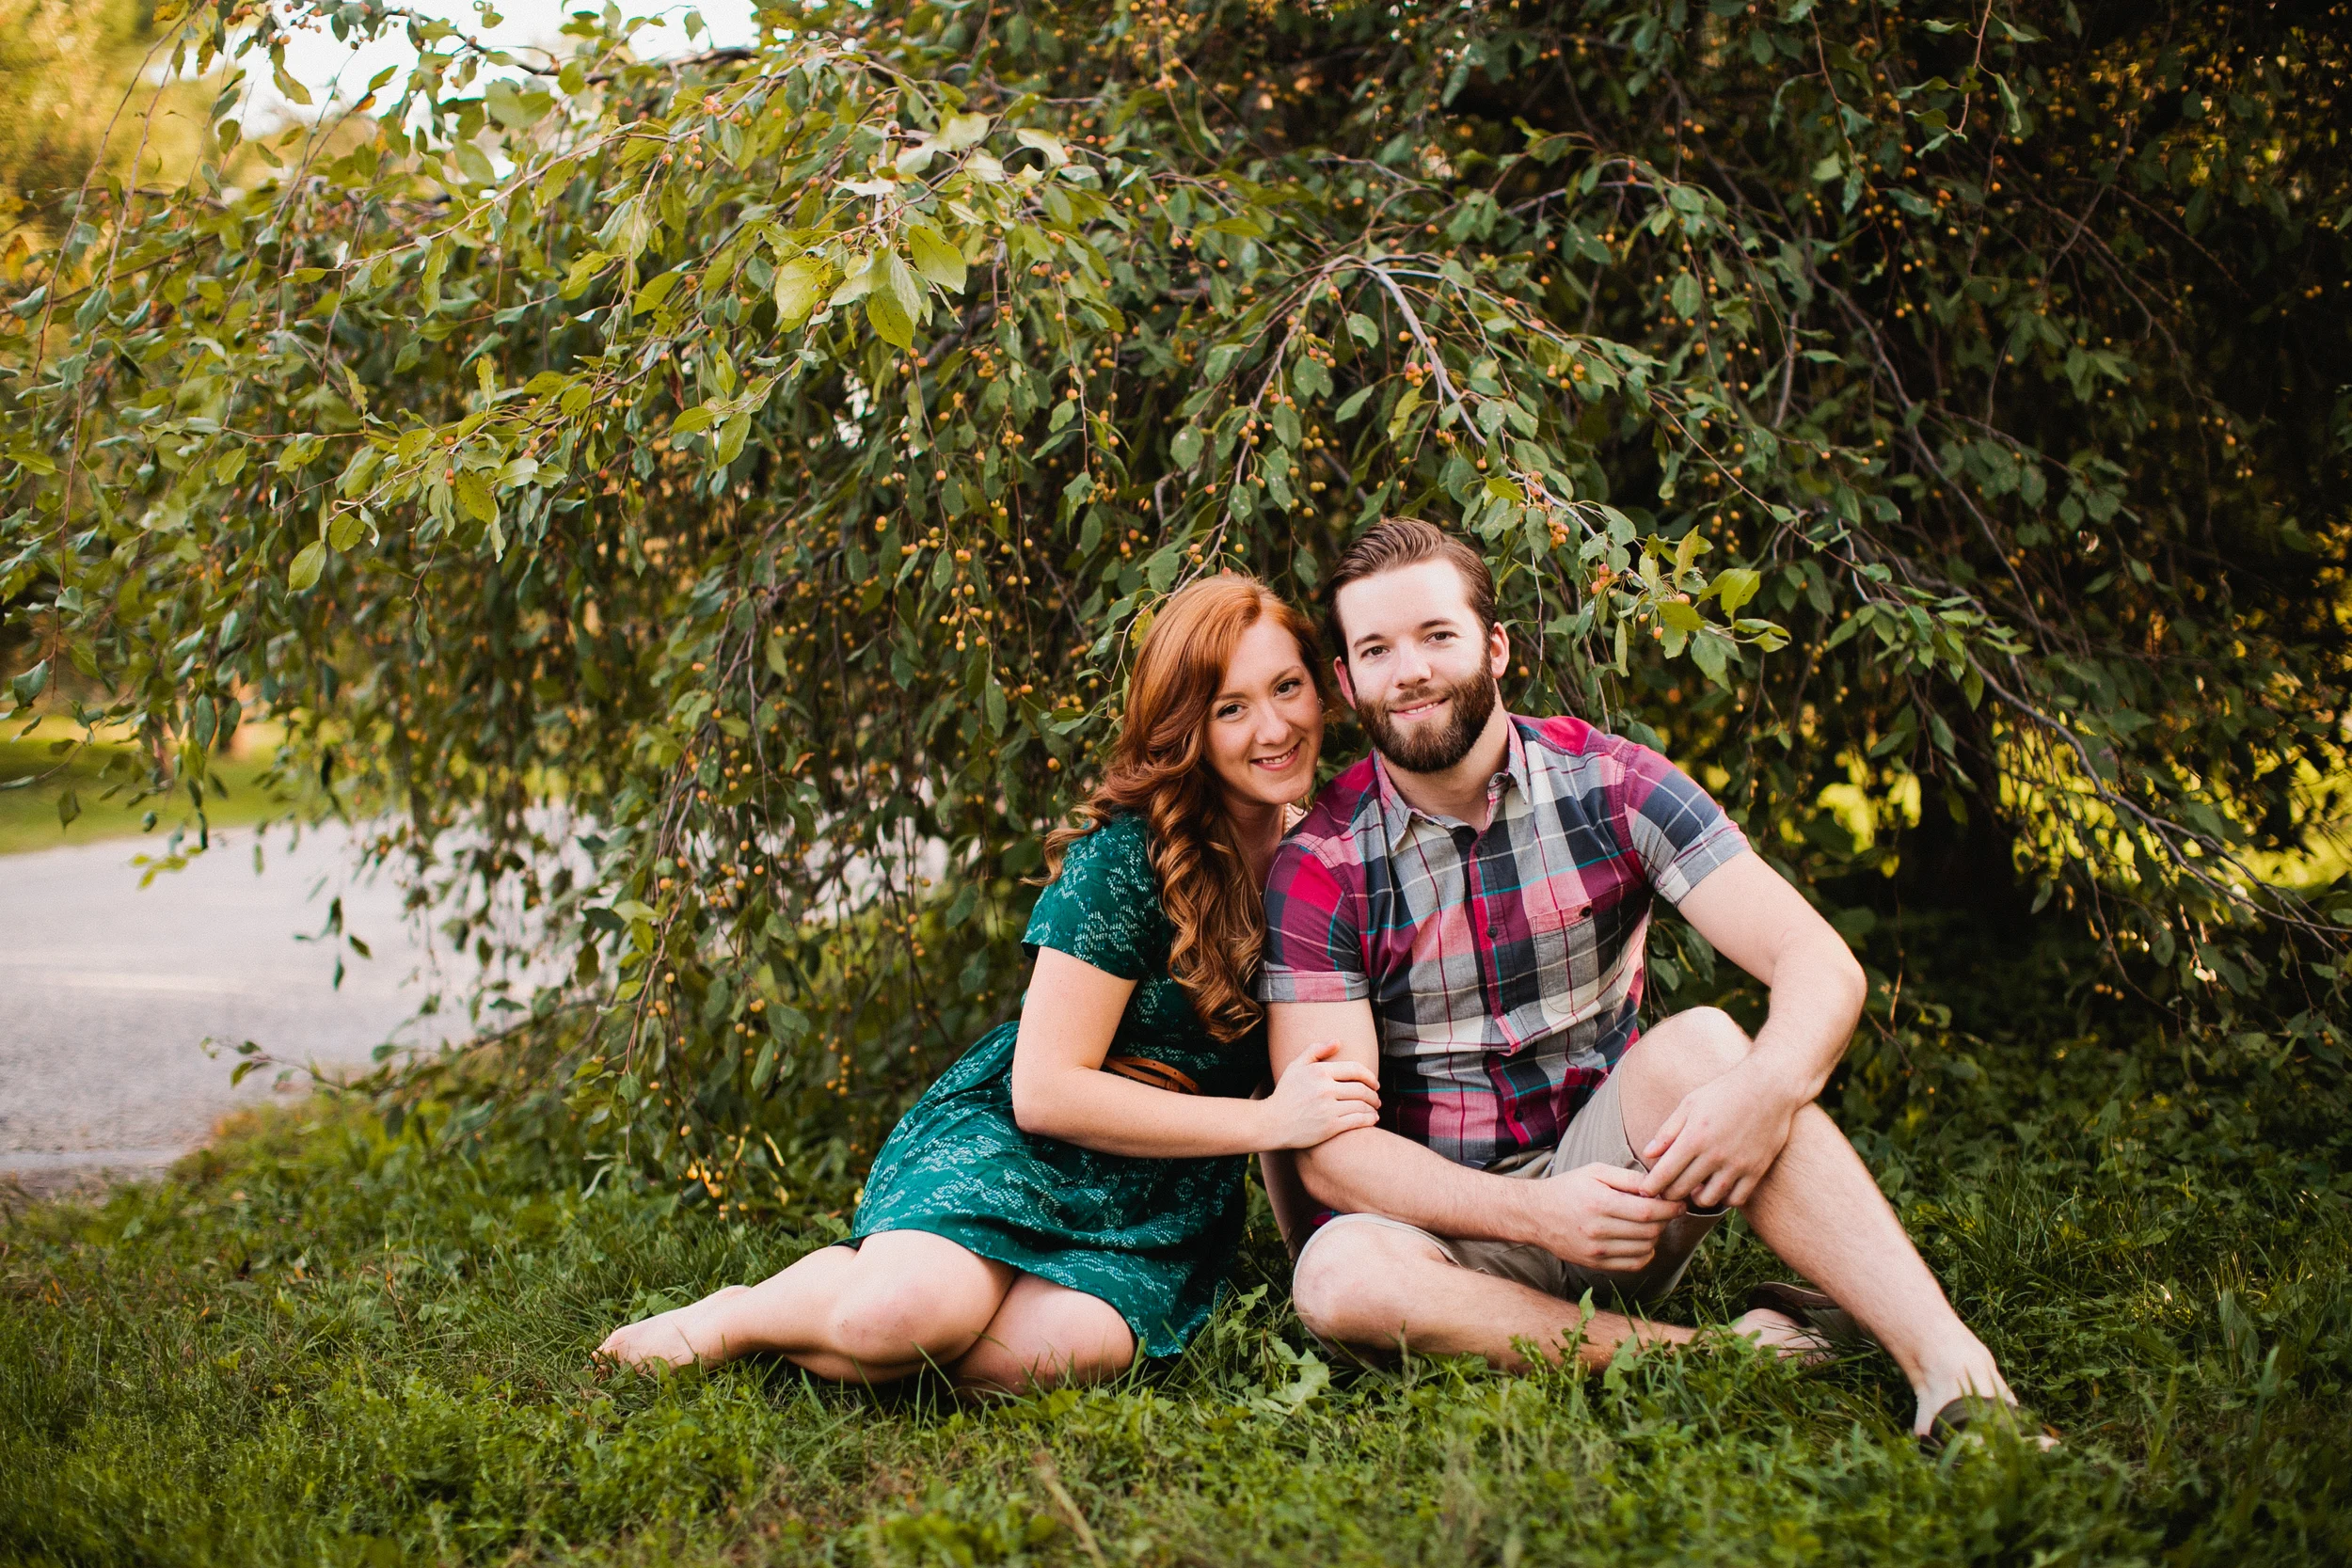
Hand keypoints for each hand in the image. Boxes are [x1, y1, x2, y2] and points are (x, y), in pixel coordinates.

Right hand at [1259, 1040, 1380, 1149]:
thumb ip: (1315, 1050)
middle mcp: (1325, 1088)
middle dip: (1374, 1094)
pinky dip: (1369, 1119)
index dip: (1370, 1076)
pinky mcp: (1330, 1127)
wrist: (1272, 1123)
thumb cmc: (1285, 1094)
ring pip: (1362, 1105)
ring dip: (1373, 1107)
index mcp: (1319, 1071)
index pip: (1355, 1070)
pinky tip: (1372, 1119)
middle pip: (1361, 1089)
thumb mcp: (1295, 1066)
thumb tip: (1338, 1041)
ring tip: (1375, 1109)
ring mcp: (1328, 1108)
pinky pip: (1358, 1121)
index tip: (1375, 1083)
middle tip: (1377, 1098)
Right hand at [1528, 1163, 1685, 1272]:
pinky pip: (1633, 1264)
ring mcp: (1597, 1251)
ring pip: (1645, 1248)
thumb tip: (1657, 1185)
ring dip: (1656, 1236)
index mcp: (1600, 1203)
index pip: (1647, 1211)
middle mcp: (1598, 1230)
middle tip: (1667, 1210)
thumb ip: (1628, 1178)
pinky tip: (1641, 1240)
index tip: (1679, 1203)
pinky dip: (1645, 1253)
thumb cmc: (1568, 1188)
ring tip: (1651, 1223)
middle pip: (1649, 1231)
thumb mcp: (1595, 1171)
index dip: (1670, 1208)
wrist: (1536, 1214)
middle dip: (1665, 1220)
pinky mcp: (1595, 1264)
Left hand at [1639, 1058, 1803, 1208]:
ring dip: (1696, 1198)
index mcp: (1694, 1137)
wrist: (1768, 1087)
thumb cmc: (1724, 1092)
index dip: (1651, 1186)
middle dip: (1669, 1193)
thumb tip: (1648, 1154)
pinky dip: (1724, 1199)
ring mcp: (1737, 1165)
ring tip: (1694, 1188)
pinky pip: (1735, 1199)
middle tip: (1667, 1189)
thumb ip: (1667, 1131)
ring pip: (1708, 1200)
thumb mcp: (1690, 1104)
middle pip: (1681, 1189)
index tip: (1646, 1190)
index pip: (1664, 1174)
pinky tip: (1718, 1187)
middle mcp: (1714, 1155)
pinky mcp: (1756, 1170)